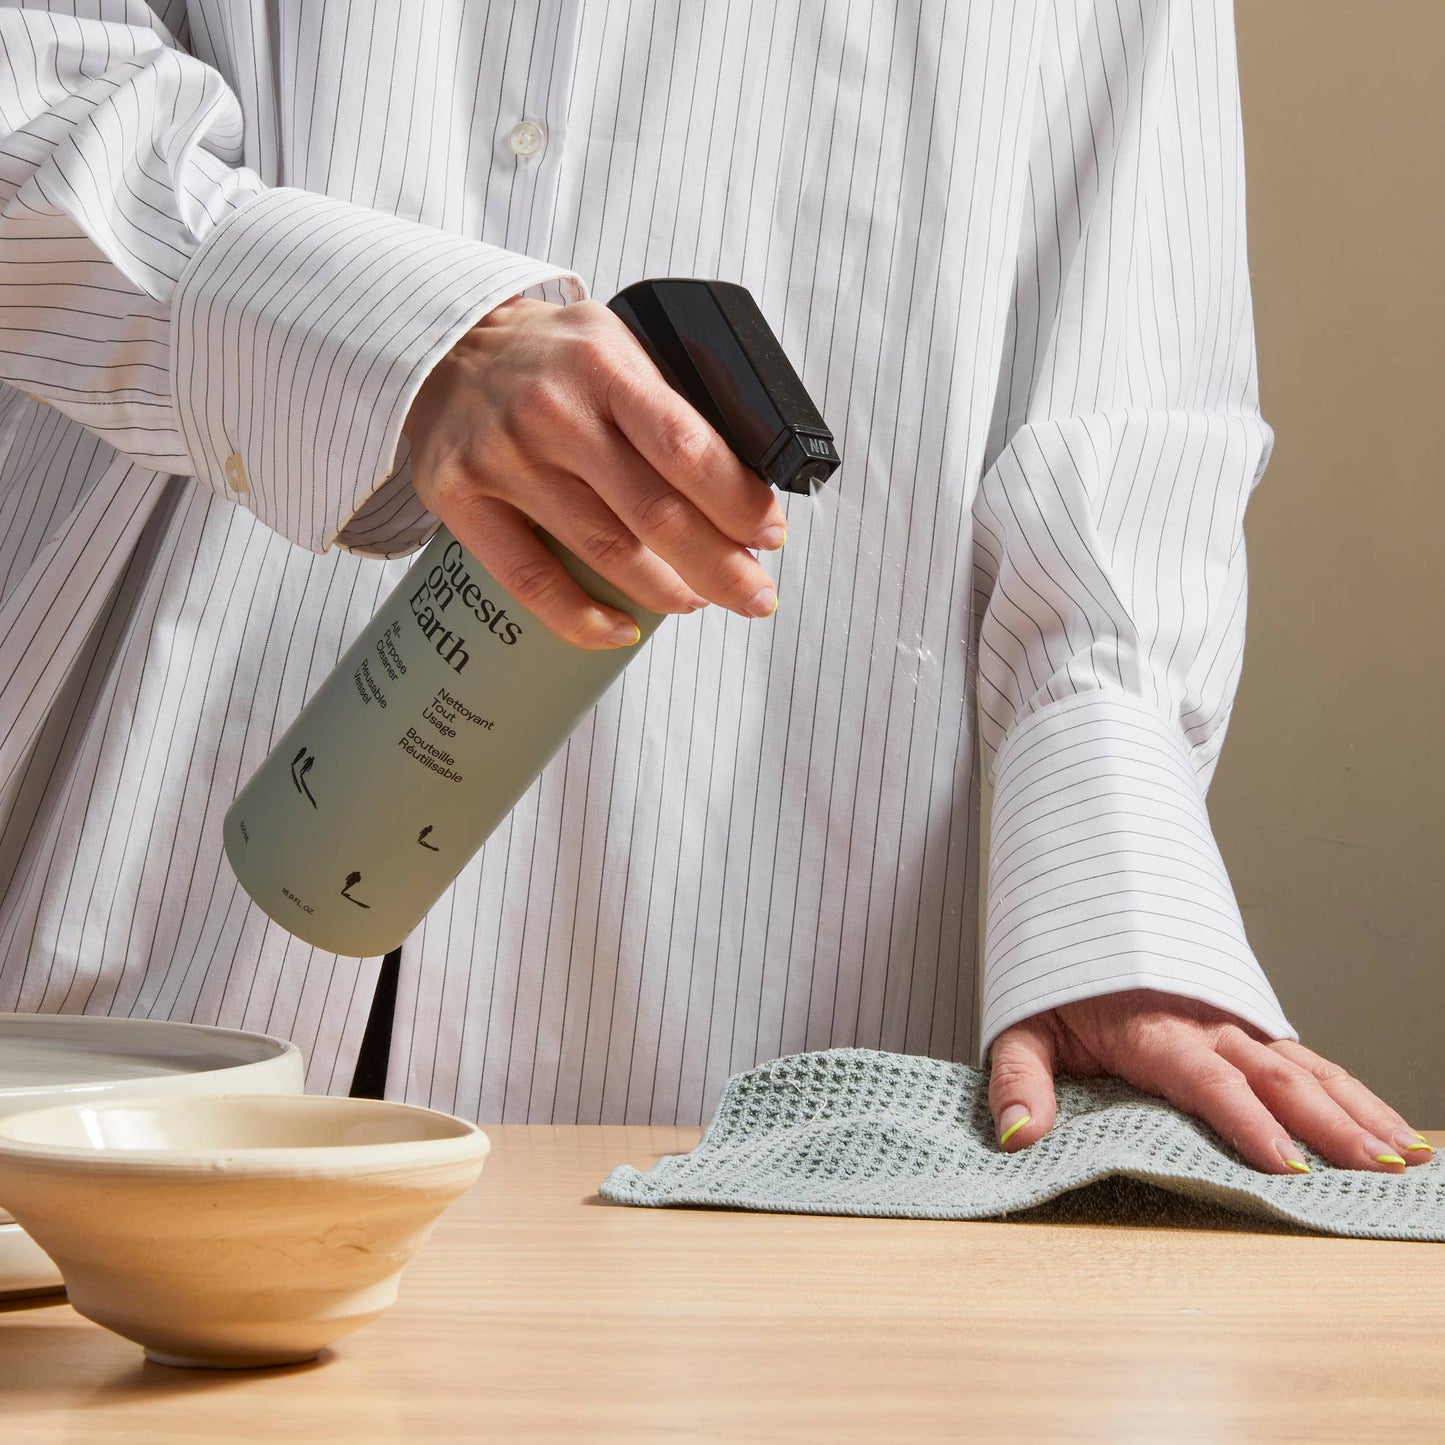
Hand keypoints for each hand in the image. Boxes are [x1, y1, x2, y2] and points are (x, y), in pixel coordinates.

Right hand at [401, 296, 787, 648]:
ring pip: (604, 552)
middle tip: (754, 596)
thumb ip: (668, 403)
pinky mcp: (461, 500)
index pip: (687, 449)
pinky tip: (621, 630)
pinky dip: (582, 617)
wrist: (443, 350)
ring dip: (665, 591)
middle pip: (654, 513)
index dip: (737, 504)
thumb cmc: (551, 361)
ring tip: (697, 600)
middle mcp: (552, 411)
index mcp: (603, 365)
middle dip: (720, 566)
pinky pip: (531, 578)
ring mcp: (503, 458)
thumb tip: (744, 487)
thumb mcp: (616, 347)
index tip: (768, 536)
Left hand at [987, 988, 1435, 1173]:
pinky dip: (1353, 1093)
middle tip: (1376, 1166)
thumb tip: (1019, 1135)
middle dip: (1329, 1122)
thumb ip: (1019, 1080)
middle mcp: (1204, 1025)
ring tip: (1403, 1152)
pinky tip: (1391, 1127)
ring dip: (1356, 1109)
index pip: (1206, 1080)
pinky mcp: (1248, 1028)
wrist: (1081, 909)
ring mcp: (1234, 1024)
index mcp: (1151, 1031)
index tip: (1286, 1163)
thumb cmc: (1056, 982)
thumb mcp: (1022, 1025)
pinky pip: (1308, 1061)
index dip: (1245, 1120)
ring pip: (1306, 1068)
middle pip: (1275, 1076)